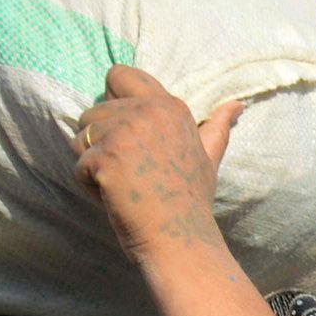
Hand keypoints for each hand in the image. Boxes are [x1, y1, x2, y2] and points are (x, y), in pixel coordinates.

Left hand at [71, 66, 282, 315]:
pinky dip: (91, 185)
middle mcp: (145, 111)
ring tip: (123, 184)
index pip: (118, 75)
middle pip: (94, 110)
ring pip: (81, 136)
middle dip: (101, 140)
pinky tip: (116, 198)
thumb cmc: (191, 200)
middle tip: (130, 170)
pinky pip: (79, 164)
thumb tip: (236, 104)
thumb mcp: (208, 157)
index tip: (128, 136)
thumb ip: (216, 126)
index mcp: (169, 105)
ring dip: (93, 163)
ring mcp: (122, 132)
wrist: (180, 240)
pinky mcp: (103, 157)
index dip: (114, 102)